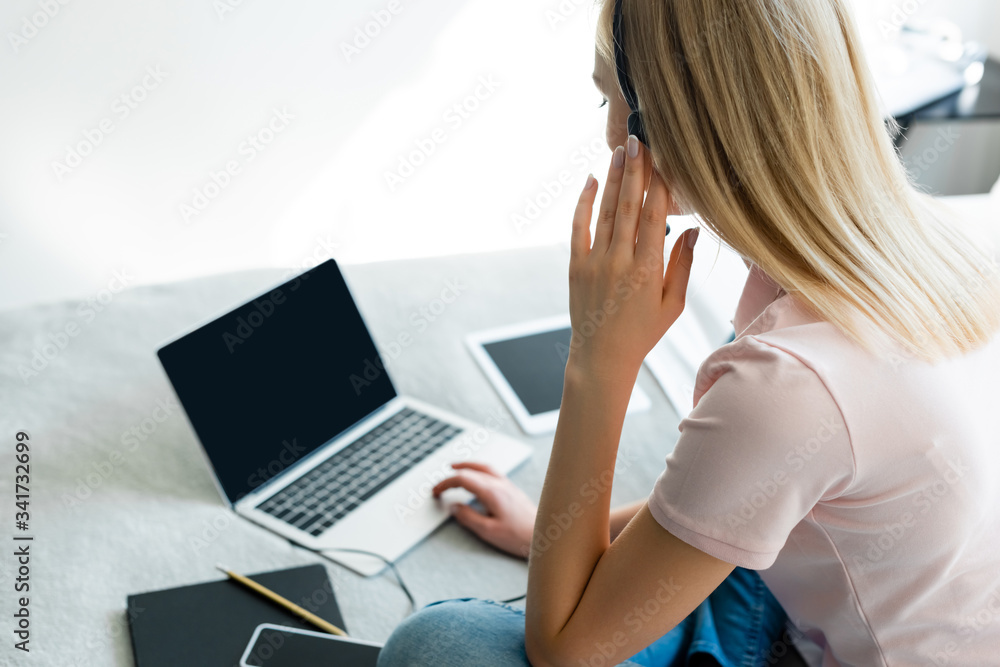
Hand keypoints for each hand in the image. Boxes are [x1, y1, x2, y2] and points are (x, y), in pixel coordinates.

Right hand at [432, 461, 536, 559]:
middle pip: (471, 470)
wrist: (544, 535)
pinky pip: (492, 472)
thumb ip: (468, 518)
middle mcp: (500, 484)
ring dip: (467, 466)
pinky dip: (479, 470)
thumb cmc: (518, 536)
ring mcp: (507, 485)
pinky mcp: (512, 490)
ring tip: (456, 467)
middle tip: (440, 484)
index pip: (463, 479)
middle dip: (452, 475)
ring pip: (484, 467)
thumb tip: (454, 507)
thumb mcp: (488, 531)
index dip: (446, 483)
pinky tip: (478, 477)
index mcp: (492, 492)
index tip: (436, 491)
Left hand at [568, 136, 698, 382]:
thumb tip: (692, 230)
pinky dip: (583, 202)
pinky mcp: (576, 266)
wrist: (601, 357)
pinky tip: (590, 180)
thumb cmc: (642, 333)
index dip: (658, 185)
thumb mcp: (673, 304)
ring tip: (619, 151)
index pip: (654, 217)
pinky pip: (579, 227)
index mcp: (647, 270)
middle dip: (634, 171)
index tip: (663, 159)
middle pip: (628, 207)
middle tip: (638, 140)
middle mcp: (619, 261)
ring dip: (612, 179)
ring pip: (605, 212)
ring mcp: (595, 262)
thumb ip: (682, 265)